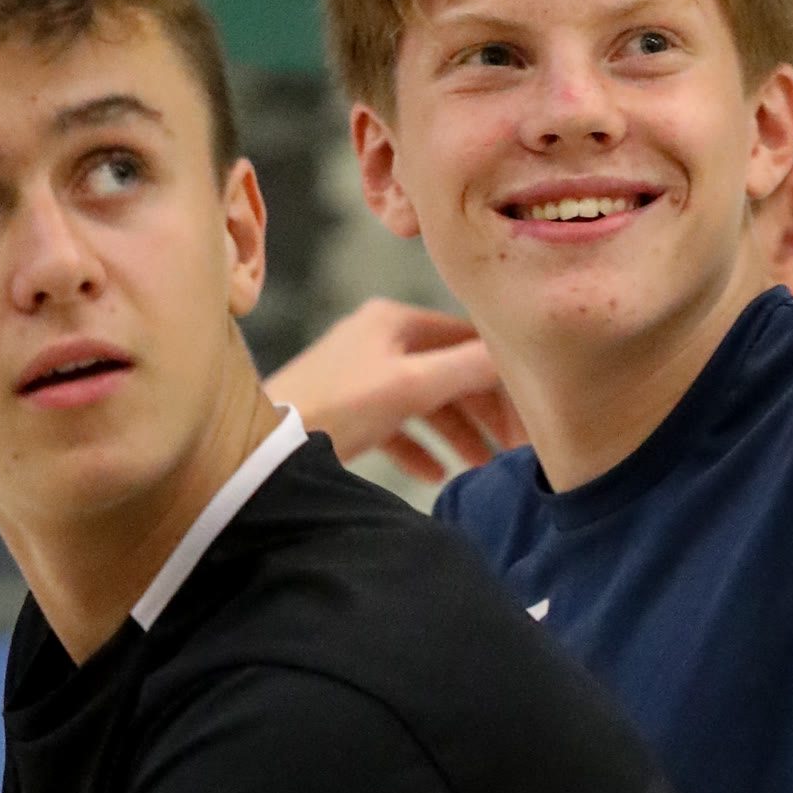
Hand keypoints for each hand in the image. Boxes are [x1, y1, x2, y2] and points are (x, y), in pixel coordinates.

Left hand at [267, 299, 524, 482]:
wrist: (263, 446)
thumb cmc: (337, 407)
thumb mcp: (410, 385)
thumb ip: (468, 368)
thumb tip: (520, 356)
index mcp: (395, 319)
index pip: (468, 337)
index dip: (502, 373)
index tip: (528, 411)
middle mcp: (381, 338)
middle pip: (450, 371)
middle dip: (482, 410)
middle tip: (513, 445)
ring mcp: (363, 373)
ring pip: (427, 400)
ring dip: (457, 432)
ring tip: (481, 466)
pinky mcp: (349, 408)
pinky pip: (398, 424)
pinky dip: (421, 446)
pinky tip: (437, 473)